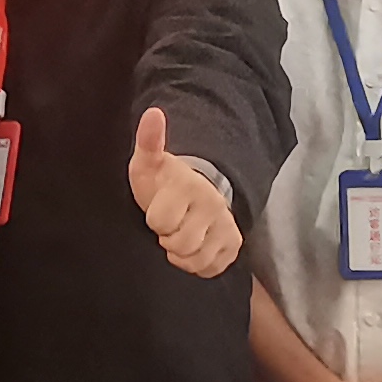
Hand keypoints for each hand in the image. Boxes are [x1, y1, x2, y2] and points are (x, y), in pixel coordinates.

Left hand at [128, 107, 238, 276]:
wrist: (191, 192)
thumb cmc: (163, 182)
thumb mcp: (148, 162)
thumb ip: (148, 141)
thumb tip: (153, 113)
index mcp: (190, 185)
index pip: (160, 222)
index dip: (153, 220)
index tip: (157, 209)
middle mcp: (214, 205)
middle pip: (180, 244)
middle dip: (167, 238)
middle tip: (168, 224)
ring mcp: (227, 225)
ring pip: (196, 259)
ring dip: (181, 254)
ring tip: (179, 234)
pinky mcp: (234, 243)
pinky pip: (211, 268)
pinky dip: (198, 264)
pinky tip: (194, 246)